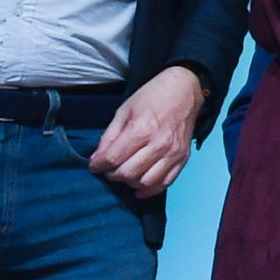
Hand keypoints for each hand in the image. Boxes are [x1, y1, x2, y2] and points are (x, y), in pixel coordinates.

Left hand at [85, 64, 205, 199]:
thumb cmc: (152, 96)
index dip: (99, 165)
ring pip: (145, 182)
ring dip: (130, 182)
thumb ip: (110, 136)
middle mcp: (159, 144)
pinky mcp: (183, 158)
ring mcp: (173, 153)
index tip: (95, 165)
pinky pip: (165, 182)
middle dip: (112, 174)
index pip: (113, 158)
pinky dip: (150, 189)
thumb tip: (98, 158)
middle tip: (108, 169)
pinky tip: (139, 186)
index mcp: (141, 129)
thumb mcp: (124, 110)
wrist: (185, 90)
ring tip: (124, 174)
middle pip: (128, 173)